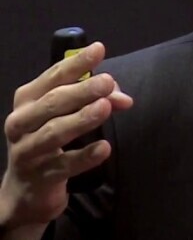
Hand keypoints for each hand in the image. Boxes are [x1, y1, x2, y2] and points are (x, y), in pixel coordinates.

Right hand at [0, 42, 132, 229]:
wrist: (28, 189)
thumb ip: (96, 100)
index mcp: (28, 100)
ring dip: (81, 119)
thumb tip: (124, 98)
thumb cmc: (50, 140)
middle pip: (52, 102)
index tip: (99, 50)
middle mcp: (21, 122)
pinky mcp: (39, 176)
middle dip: (81, 91)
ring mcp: (27, 151)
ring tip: (105, 108)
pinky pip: (64, 165)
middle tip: (107, 81)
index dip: (76, 63)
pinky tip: (103, 148)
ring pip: (54, 132)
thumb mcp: (67, 115)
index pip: (53, 76)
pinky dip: (84, 156)